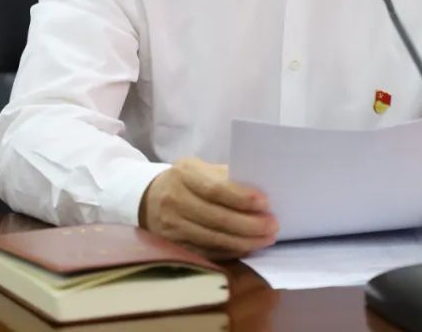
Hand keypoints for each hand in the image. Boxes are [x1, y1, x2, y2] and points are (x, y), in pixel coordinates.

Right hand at [139, 157, 278, 259]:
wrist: (148, 198)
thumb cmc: (185, 180)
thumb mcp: (200, 168)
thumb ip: (225, 176)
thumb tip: (260, 189)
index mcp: (184, 174)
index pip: (216, 189)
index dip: (242, 198)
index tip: (265, 202)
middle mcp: (174, 200)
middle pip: (217, 218)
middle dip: (250, 224)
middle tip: (273, 225)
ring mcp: (172, 226)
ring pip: (214, 239)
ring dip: (245, 241)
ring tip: (267, 238)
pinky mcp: (173, 246)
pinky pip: (207, 252)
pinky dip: (231, 251)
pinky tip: (247, 247)